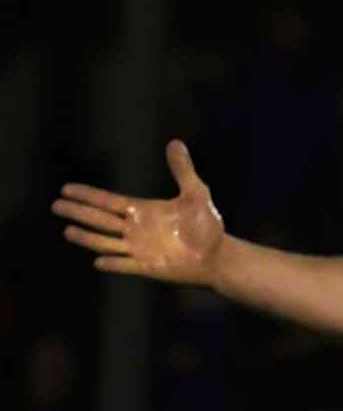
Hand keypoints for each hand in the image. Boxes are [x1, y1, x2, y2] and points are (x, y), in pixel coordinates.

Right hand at [52, 140, 225, 284]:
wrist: (218, 255)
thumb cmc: (207, 226)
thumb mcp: (196, 194)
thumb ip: (183, 170)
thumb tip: (175, 143)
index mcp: (142, 211)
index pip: (108, 201)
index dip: (88, 195)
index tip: (66, 189)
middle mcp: (135, 229)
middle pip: (100, 219)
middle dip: (79, 212)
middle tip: (56, 206)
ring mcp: (140, 249)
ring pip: (106, 242)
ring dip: (88, 237)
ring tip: (67, 231)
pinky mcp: (149, 267)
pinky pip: (126, 265)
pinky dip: (113, 263)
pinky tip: (97, 261)